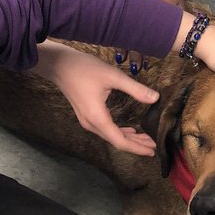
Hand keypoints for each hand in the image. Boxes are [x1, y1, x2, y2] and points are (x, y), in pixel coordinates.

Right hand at [33, 41, 159, 154]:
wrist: (59, 64)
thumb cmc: (84, 68)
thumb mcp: (112, 76)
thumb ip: (135, 88)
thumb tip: (155, 98)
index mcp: (97, 118)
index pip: (120, 141)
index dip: (137, 147)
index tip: (153, 150)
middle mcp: (91, 123)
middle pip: (116, 141)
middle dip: (136, 144)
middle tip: (155, 144)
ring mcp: (87, 120)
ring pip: (111, 136)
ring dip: (129, 138)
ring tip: (146, 138)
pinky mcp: (86, 115)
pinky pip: (105, 129)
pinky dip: (120, 132)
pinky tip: (130, 130)